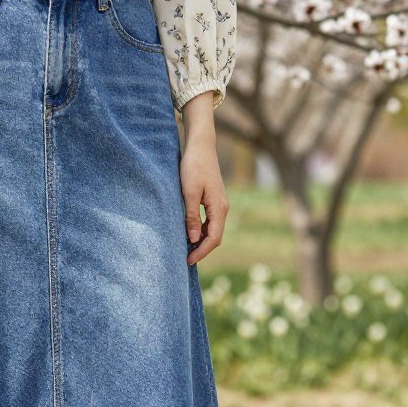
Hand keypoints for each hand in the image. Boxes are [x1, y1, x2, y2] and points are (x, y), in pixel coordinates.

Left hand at [179, 92, 228, 266]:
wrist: (200, 145)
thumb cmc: (193, 166)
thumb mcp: (189, 192)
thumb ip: (191, 216)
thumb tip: (194, 238)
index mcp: (219, 208)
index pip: (214, 238)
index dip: (201, 252)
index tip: (187, 261)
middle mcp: (222, 208)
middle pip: (214, 237)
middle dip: (201, 250)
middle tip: (184, 260)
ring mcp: (218, 204)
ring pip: (212, 230)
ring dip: (200, 241)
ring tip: (185, 250)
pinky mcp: (212, 200)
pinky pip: (209, 222)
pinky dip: (200, 231)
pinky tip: (188, 234)